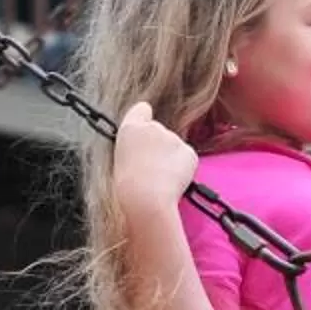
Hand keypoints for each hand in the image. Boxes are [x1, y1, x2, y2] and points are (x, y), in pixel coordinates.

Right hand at [112, 102, 198, 217]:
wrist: (146, 199)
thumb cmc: (128, 188)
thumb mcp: (122, 161)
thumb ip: (135, 147)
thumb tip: (146, 151)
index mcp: (130, 130)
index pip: (141, 109)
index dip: (144, 119)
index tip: (145, 130)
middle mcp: (153, 128)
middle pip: (159, 132)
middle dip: (159, 146)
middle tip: (151, 168)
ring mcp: (173, 138)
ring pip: (174, 147)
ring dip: (170, 159)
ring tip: (160, 180)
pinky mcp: (188, 151)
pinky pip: (187, 158)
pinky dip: (183, 169)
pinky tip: (173, 181)